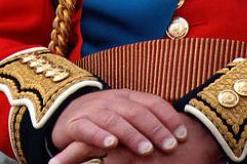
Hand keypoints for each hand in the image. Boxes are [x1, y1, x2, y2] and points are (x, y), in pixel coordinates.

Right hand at [49, 90, 188, 163]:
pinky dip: (100, 136)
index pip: (151, 102)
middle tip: (169, 146)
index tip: (182, 136)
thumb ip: (147, 120)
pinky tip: (112, 145)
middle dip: (154, 129)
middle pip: (135, 111)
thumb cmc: (103, 118)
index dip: (168, 117)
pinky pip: (87, 129)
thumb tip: (181, 135)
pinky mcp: (74, 124)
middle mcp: (110, 100)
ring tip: (146, 150)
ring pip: (113, 120)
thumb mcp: (125, 114)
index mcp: (126, 96)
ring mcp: (92, 111)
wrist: (63, 113)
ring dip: (131, 134)